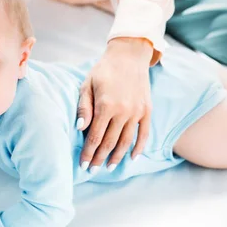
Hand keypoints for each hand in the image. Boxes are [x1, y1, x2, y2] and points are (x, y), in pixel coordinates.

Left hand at [77, 37, 152, 171]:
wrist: (128, 56)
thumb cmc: (103, 71)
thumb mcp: (87, 85)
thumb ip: (83, 107)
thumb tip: (79, 128)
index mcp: (105, 105)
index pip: (95, 136)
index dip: (89, 153)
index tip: (83, 164)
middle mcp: (123, 111)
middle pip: (109, 142)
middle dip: (100, 158)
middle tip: (93, 170)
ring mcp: (137, 112)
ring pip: (126, 141)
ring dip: (117, 156)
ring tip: (109, 167)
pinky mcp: (147, 110)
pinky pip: (144, 134)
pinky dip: (139, 147)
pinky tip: (132, 158)